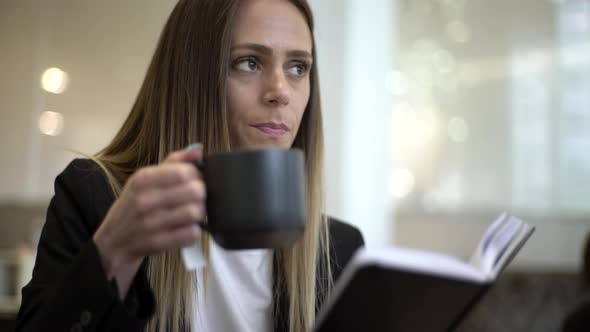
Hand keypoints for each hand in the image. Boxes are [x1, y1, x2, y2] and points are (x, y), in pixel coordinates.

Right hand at [92, 148, 204, 297]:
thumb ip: (173, 162)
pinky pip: (191, 234)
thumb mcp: (145, 180)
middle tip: (195, 199)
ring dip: (199, 214)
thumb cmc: (133, 207)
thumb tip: (199, 152)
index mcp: (142, 179)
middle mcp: (144, 200)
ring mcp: (150, 223)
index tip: (194, 181)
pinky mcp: (157, 243)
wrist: (112, 243)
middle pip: (195, 191)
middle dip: (201, 195)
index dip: (197, 175)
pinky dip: (193, 231)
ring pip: (195, 213)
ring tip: (191, 214)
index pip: (185, 171)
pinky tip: (185, 228)